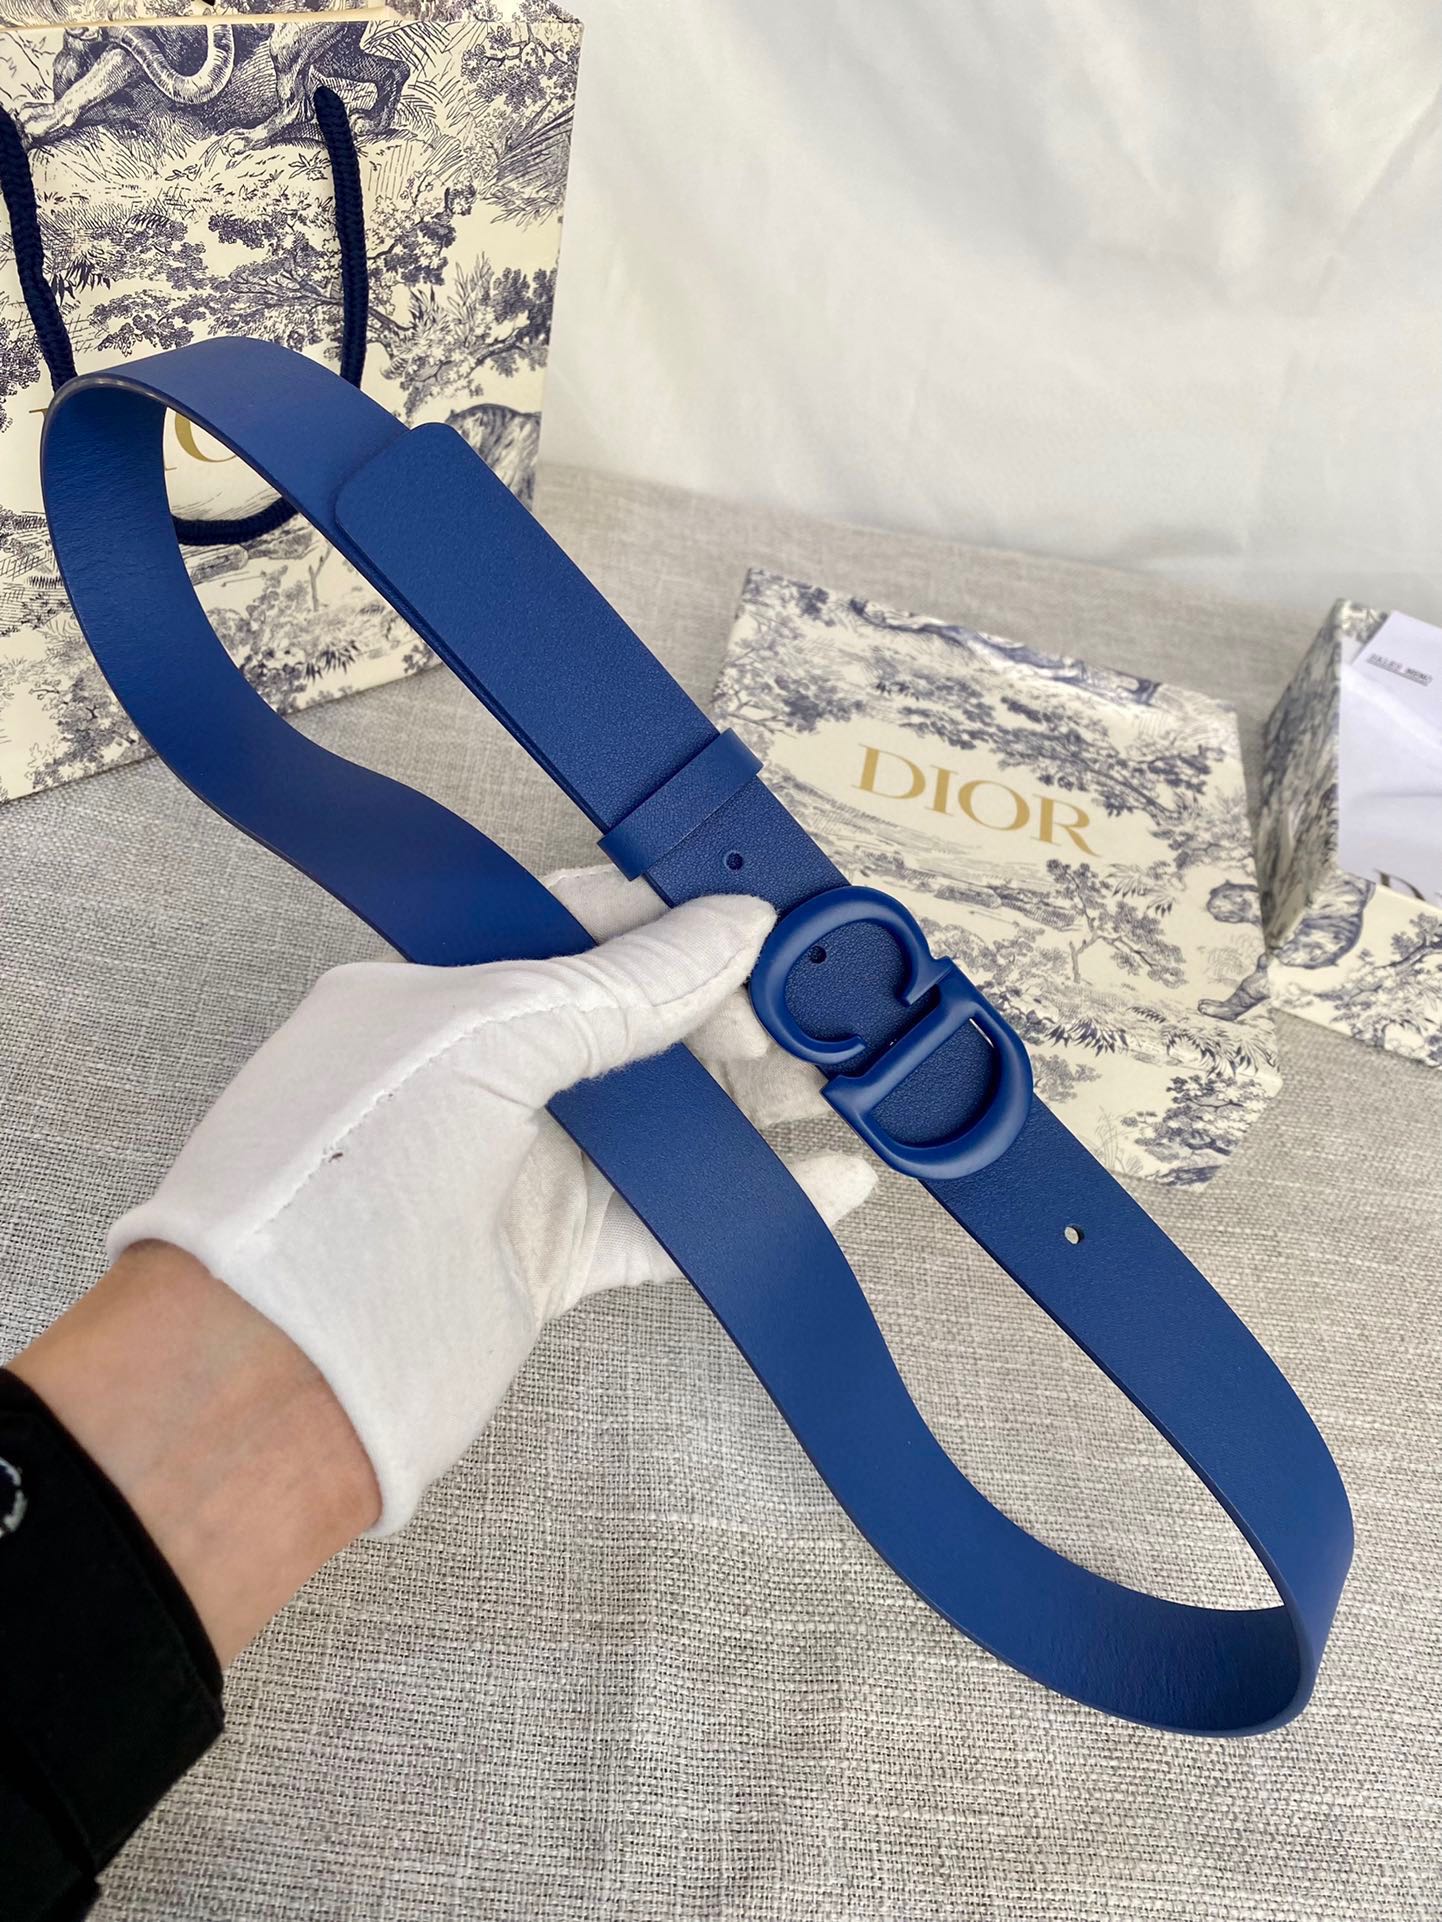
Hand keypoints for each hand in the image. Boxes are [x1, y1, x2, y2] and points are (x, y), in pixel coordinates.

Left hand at [107, 885, 873, 1535]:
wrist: (276, 1380)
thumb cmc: (337, 1181)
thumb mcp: (482, 1038)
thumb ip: (619, 986)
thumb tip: (734, 925)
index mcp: (435, 991)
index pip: (576, 927)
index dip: (673, 919)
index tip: (768, 919)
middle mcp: (476, 1072)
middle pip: (632, 1021)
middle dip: (730, 1010)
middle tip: (818, 1008)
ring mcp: (517, 1167)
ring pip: (665, 1120)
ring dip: (757, 1103)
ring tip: (844, 1083)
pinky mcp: (552, 1258)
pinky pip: (675, 1218)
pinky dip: (755, 1199)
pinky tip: (835, 1182)